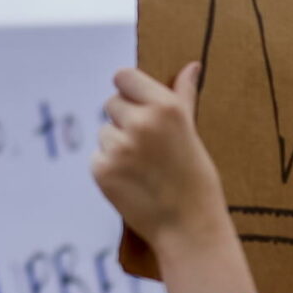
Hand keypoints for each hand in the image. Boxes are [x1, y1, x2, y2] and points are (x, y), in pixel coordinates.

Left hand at [93, 64, 228, 257]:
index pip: (124, 77)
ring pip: (104, 133)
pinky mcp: (102, 170)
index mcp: (166, 107)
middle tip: (147, 148)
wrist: (189, 227)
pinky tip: (131, 183)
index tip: (136, 106)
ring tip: (143, 169)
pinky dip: (109, 169)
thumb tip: (191, 65)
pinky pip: (97, 157)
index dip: (128, 91)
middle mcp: (141, 122)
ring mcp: (119, 147)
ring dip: (116, 147)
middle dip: (124, 121)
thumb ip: (183, 95)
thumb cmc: (196, 178)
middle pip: (111, 103)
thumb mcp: (192, 131)